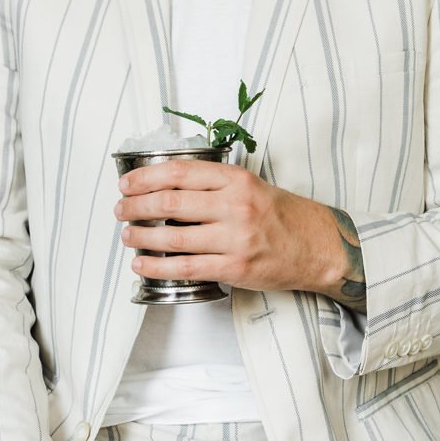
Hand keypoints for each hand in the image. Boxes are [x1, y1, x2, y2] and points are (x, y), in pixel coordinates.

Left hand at [115, 158, 339, 294]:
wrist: (318, 246)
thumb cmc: (283, 216)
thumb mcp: (252, 186)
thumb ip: (215, 184)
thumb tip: (168, 187)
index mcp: (236, 180)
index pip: (179, 172)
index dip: (145, 177)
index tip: (126, 183)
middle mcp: (235, 206)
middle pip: (169, 202)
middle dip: (136, 206)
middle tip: (121, 210)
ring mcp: (235, 238)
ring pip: (173, 237)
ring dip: (141, 237)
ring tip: (127, 236)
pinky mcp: (235, 268)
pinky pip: (186, 267)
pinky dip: (157, 266)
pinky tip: (141, 264)